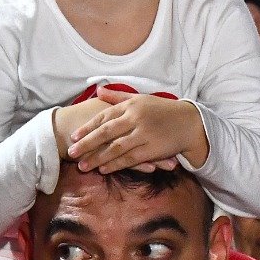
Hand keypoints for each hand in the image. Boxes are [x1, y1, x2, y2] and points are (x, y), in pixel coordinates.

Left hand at [66, 89, 208, 173]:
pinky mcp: (152, 149)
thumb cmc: (162, 110)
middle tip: (71, 152)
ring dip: (98, 158)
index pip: (105, 116)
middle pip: (106, 132)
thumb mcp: (140, 99)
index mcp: (131, 105)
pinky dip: (116, 164)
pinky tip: (104, 169)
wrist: (188, 122)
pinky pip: (130, 159)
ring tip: (83, 166)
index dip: (88, 127)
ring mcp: (144, 134)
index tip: (73, 135)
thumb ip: (117, 97)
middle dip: (87, 144)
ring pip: (116, 148)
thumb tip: (97, 90)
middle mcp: (136, 118)